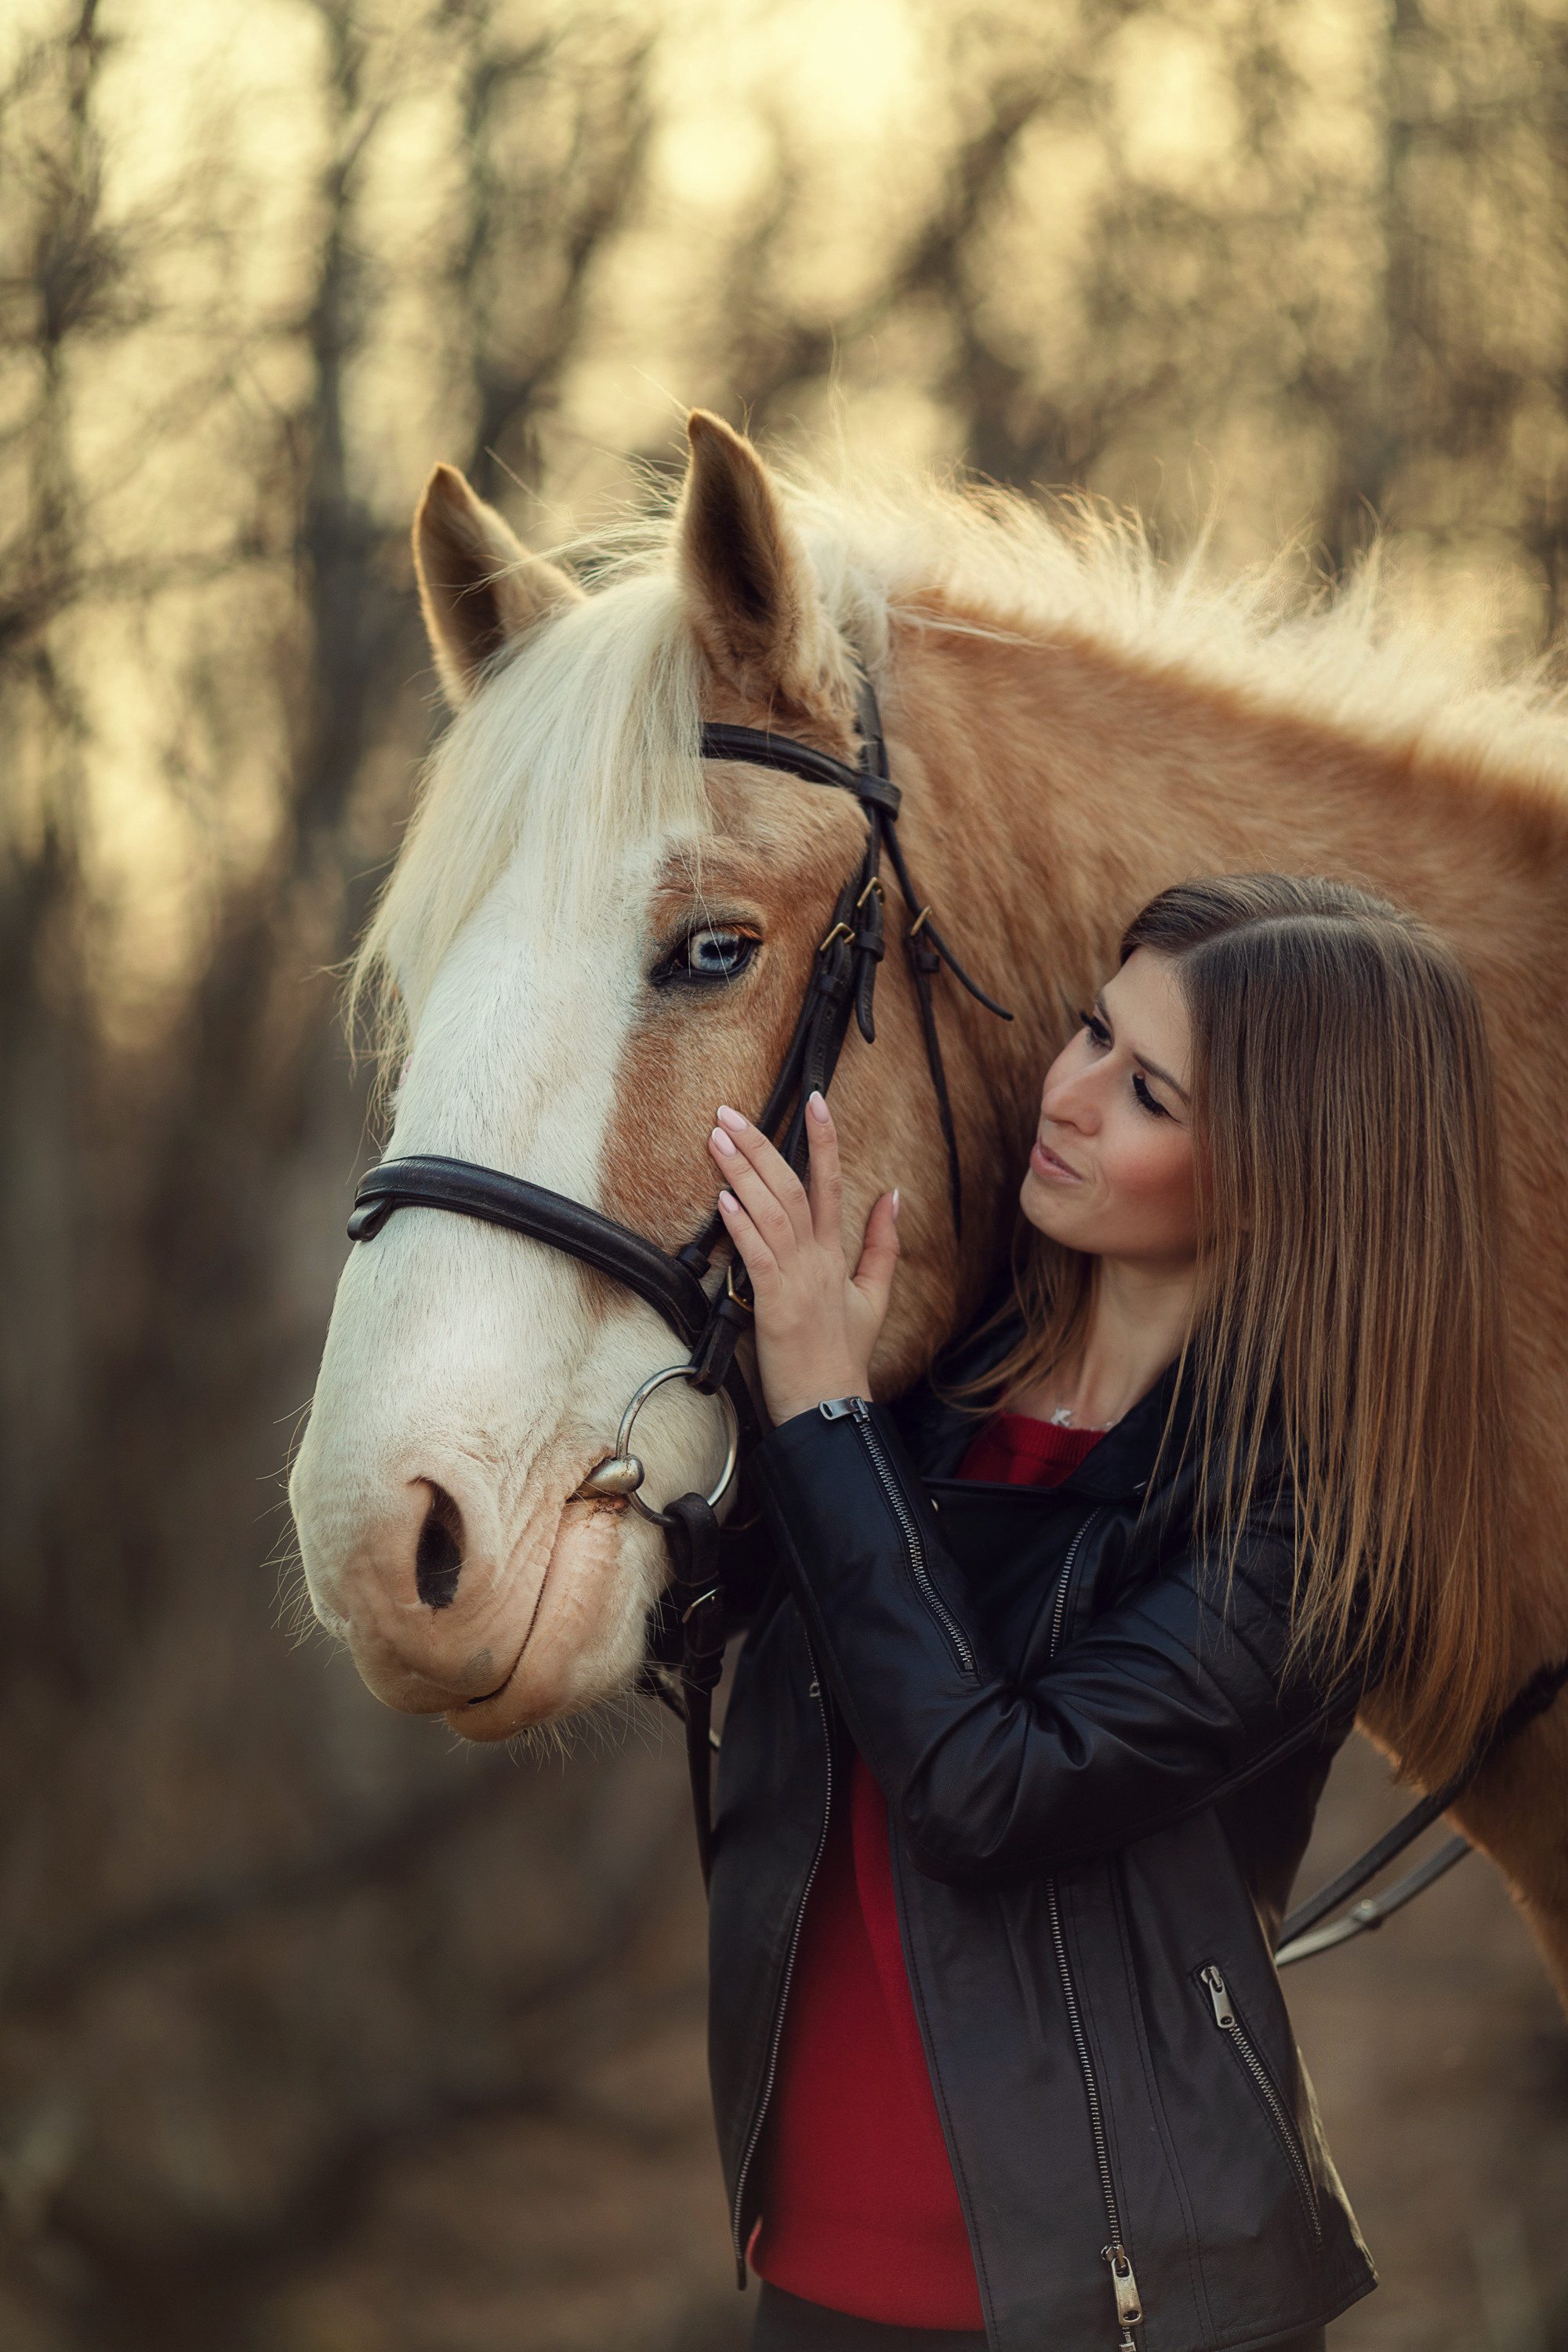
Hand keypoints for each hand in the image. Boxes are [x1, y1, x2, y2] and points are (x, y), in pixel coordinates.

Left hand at [707, 1093, 899, 1425]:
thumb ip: (884, 1243)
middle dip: (762, 1144)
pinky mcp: (776, 1303)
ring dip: (742, 1172)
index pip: (832, 1182)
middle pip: (792, 1186)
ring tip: (719, 1139)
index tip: (815, 1101)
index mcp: (836, 1252)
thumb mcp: (875, 1296)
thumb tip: (894, 1195)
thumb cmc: (844, 1355)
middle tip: (730, 1112)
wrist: (831, 1406)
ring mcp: (797, 1279)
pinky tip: (724, 1199)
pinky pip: (758, 1254)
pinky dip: (741, 1225)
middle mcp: (817, 1258)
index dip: (825, 1140)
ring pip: (771, 1211)